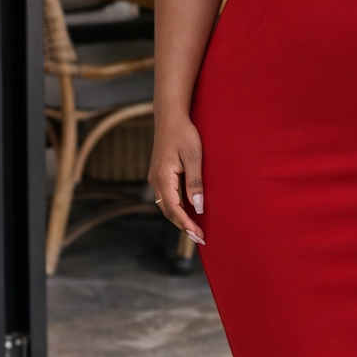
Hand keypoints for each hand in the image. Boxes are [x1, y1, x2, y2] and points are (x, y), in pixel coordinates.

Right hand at [148, 116, 204, 245]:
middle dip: (183, 227)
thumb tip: (198, 207)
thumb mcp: (194, 157)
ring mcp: (156, 178)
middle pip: (168, 212)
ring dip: (180, 220)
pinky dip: (177, 210)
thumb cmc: (184, 134)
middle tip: (201, 239)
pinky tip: (188, 214)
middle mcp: (155, 180)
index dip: (186, 224)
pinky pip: (167, 198)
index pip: (174, 209)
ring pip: (166, 206)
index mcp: (163, 177)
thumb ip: (195, 183)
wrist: (170, 117)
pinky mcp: (160, 175)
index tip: (199, 235)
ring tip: (195, 231)